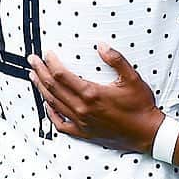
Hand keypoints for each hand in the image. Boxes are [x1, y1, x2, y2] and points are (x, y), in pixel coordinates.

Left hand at [28, 44, 162, 153]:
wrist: (145, 132)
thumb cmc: (140, 105)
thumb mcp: (132, 78)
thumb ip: (116, 60)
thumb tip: (101, 46)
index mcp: (91, 94)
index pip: (62, 75)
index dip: (51, 63)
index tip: (46, 53)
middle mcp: (82, 108)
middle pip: (53, 88)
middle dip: (40, 72)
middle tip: (32, 61)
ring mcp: (80, 122)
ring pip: (53, 103)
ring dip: (41, 89)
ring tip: (34, 77)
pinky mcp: (83, 132)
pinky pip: (60, 124)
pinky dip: (50, 113)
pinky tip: (47, 104)